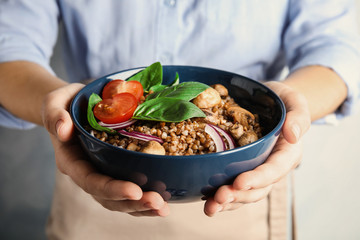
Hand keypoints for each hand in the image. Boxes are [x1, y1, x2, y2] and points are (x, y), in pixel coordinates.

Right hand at [41, 83, 169, 216]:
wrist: (74, 105)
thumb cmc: (65, 103)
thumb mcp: (55, 103)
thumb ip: (54, 115)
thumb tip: (63, 129)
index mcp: (71, 161)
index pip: (90, 181)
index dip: (112, 189)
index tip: (135, 191)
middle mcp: (87, 172)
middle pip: (108, 197)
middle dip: (133, 203)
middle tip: (158, 202)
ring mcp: (102, 173)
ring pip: (120, 199)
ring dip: (142, 206)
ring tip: (164, 208)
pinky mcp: (115, 169)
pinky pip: (130, 188)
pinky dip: (145, 196)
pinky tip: (164, 200)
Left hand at [204, 81, 310, 216]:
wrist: (270, 102)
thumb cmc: (283, 101)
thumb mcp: (295, 101)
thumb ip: (298, 117)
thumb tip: (292, 135)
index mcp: (287, 154)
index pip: (274, 170)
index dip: (257, 178)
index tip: (239, 182)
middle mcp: (272, 167)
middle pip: (258, 188)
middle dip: (238, 195)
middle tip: (219, 197)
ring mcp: (256, 170)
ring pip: (244, 193)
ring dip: (228, 202)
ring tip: (210, 207)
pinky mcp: (242, 168)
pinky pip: (233, 186)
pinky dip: (221, 195)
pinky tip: (206, 200)